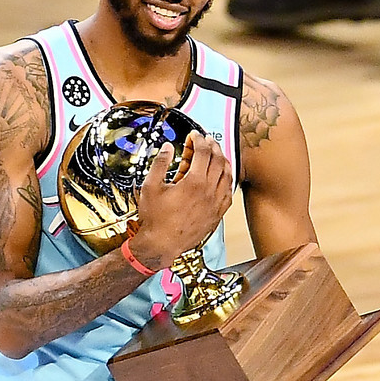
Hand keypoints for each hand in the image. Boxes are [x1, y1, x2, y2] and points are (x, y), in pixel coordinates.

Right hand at [131, 131, 232, 267]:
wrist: (162, 244)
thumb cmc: (155, 219)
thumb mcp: (150, 186)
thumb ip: (160, 163)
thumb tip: (167, 147)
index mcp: (194, 182)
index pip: (203, 153)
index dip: (199, 140)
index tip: (194, 136)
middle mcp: (209, 192)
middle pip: (218, 161)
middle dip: (212, 146)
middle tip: (206, 141)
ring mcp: (215, 204)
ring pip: (227, 175)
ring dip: (223, 161)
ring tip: (216, 154)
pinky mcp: (217, 214)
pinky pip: (229, 192)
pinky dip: (227, 180)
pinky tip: (223, 178)